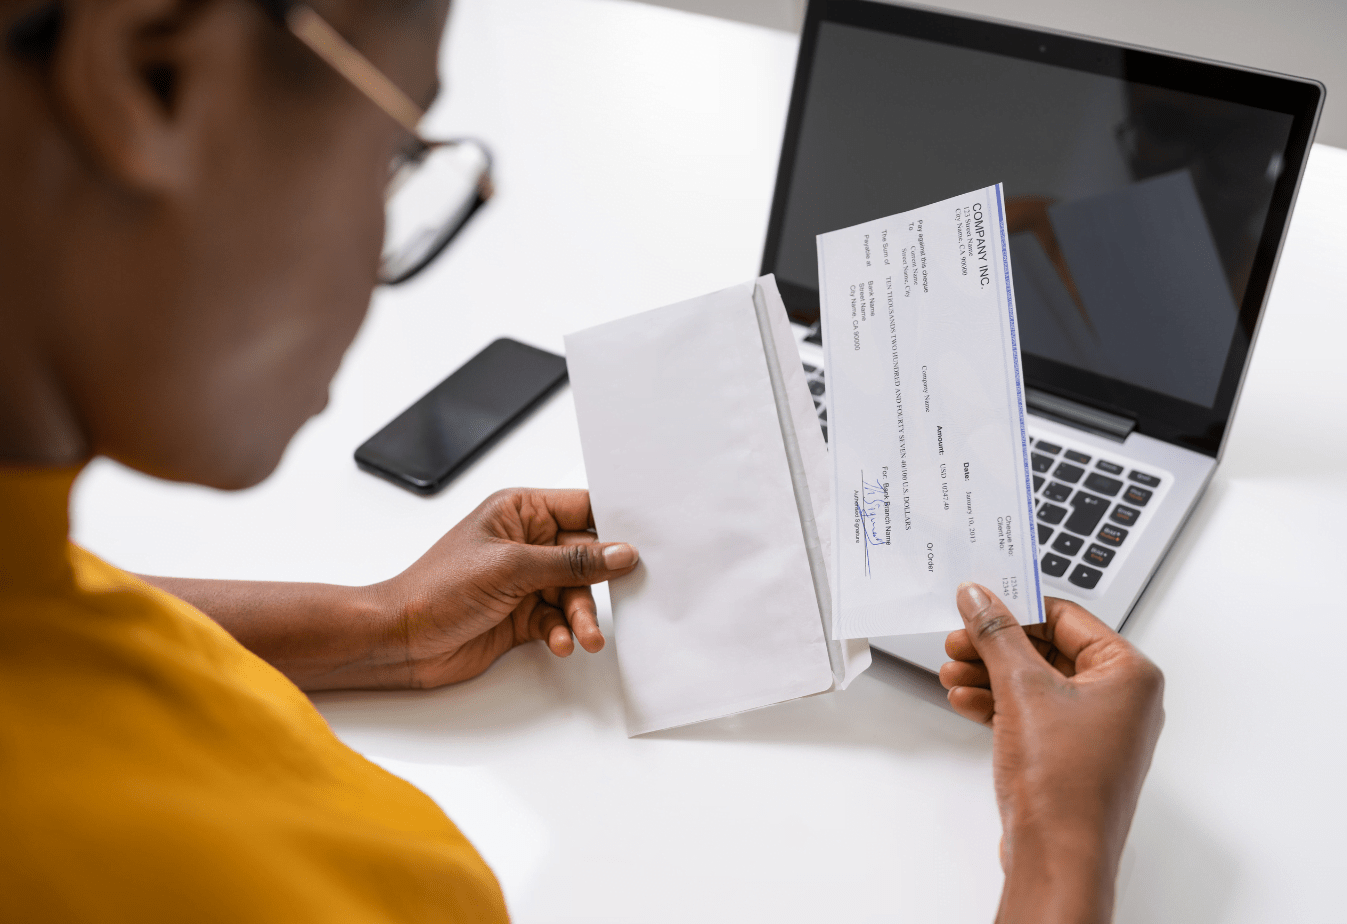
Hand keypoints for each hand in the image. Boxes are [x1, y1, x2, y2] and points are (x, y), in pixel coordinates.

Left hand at [374, 488, 638, 687]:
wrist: (399, 640)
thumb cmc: (436, 589)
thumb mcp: (511, 568)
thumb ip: (571, 562)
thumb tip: (620, 553)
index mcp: (520, 511)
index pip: (582, 509)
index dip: (614, 525)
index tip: (644, 543)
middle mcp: (525, 542)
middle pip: (586, 557)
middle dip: (598, 583)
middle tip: (617, 601)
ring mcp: (524, 580)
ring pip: (574, 594)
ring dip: (581, 616)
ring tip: (584, 636)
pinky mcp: (521, 614)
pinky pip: (557, 620)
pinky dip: (561, 632)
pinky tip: (557, 642)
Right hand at [939, 584, 1163, 923]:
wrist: (1058, 856)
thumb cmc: (1065, 785)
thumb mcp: (1022, 689)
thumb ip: (997, 634)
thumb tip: (980, 598)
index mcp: (1129, 673)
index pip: (1065, 616)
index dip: (1016, 608)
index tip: (977, 603)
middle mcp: (1120, 699)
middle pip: (1047, 649)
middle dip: (995, 647)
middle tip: (957, 642)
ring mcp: (1096, 729)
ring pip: (1035, 682)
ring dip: (989, 674)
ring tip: (952, 673)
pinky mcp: (1071, 753)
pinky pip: (1033, 712)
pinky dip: (998, 703)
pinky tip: (966, 701)